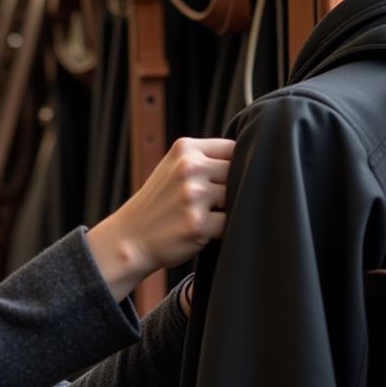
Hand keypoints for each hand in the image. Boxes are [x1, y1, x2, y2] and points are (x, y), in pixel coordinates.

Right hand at [86, 136, 234, 302]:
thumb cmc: (160, 204)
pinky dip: (220, 230)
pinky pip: (229, 223)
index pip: (233, 148)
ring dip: (224, 210)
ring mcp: (192, 195)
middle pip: (238, 172)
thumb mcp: (174, 168)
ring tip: (201, 215)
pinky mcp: (197, 223)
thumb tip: (255, 160)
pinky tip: (200, 230)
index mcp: (185, 148)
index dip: (234, 165)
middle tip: (206, 203)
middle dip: (228, 189)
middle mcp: (188, 168)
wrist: (130, 238)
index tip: (218, 180)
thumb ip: (207, 158)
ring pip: (235, 197)